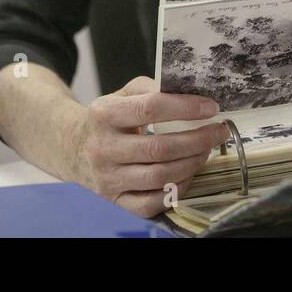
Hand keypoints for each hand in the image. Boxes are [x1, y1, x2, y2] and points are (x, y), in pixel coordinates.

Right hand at [69, 76, 228, 216]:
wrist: (73, 148)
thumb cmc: (110, 119)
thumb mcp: (123, 94)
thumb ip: (153, 88)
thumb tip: (192, 92)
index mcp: (104, 114)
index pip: (150, 108)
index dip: (185, 108)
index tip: (211, 108)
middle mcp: (102, 148)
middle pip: (160, 148)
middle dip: (198, 140)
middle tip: (218, 131)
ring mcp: (107, 179)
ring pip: (160, 176)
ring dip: (192, 163)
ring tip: (206, 150)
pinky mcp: (113, 201)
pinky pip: (152, 203)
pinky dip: (176, 189)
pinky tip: (187, 174)